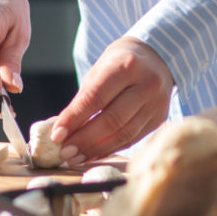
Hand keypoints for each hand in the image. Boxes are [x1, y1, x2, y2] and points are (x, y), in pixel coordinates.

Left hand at [50, 37, 174, 165]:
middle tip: (64, 152)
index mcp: (127, 65)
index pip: (96, 98)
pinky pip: (132, 139)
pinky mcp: (160, 119)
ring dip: (96, 150)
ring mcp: (157, 103)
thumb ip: (83, 100)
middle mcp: (147, 84)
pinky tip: (93, 154)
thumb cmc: (119, 64)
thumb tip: (61, 130)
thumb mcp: (99, 71)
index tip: (56, 136)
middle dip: (85, 140)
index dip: (74, 119)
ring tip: (75, 157)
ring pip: (124, 134)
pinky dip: (110, 149)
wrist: (155, 58)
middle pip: (112, 120)